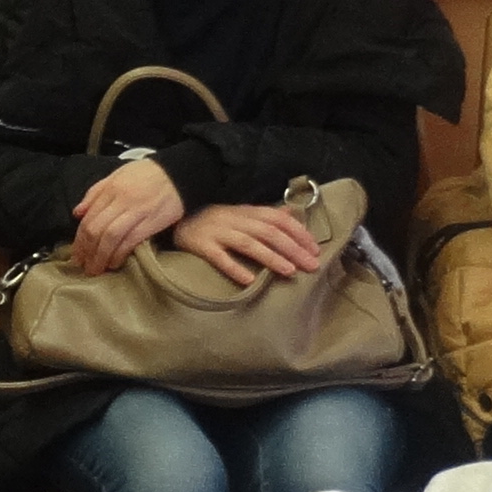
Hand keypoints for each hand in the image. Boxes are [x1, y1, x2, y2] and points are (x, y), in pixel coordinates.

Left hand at [67, 158, 185, 271]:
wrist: (180, 174)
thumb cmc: (147, 175)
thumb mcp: (117, 175)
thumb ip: (96, 193)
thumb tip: (78, 213)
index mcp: (111, 189)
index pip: (89, 218)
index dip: (79, 239)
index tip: (76, 254)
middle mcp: (121, 200)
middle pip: (96, 229)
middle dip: (86, 251)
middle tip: (82, 265)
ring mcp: (137, 211)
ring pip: (110, 237)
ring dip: (100, 256)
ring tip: (96, 269)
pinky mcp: (152, 222)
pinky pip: (130, 241)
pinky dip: (119, 254)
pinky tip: (114, 263)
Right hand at [163, 199, 325, 285]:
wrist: (176, 221)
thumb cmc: (214, 222)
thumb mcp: (241, 214)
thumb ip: (266, 216)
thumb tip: (293, 214)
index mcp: (246, 211)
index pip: (278, 219)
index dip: (298, 233)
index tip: (315, 249)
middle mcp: (233, 219)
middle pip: (267, 232)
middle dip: (292, 248)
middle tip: (310, 266)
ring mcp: (216, 232)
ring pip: (248, 244)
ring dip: (270, 257)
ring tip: (288, 271)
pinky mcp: (200, 246)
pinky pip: (219, 257)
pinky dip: (234, 268)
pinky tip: (249, 280)